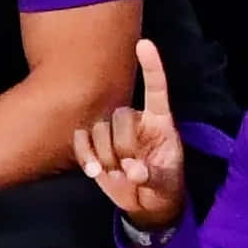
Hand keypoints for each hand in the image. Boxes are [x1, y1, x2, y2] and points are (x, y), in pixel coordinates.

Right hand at [71, 37, 187, 232]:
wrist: (144, 204)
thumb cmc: (163, 187)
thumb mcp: (166, 185)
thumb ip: (152, 177)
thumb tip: (134, 172)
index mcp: (159, 121)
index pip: (156, 88)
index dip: (151, 66)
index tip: (144, 43)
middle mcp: (134, 120)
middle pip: (120, 114)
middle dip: (124, 145)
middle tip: (132, 171)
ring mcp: (111, 130)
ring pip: (98, 128)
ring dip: (106, 155)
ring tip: (117, 174)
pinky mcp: (92, 143)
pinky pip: (80, 138)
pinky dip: (85, 155)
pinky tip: (94, 171)